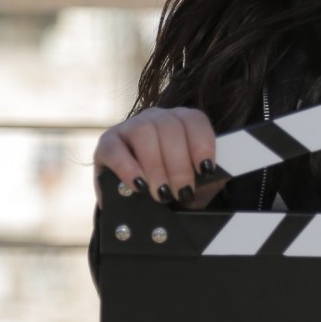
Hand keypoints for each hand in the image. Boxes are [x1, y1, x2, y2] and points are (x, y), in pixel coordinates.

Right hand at [93, 107, 225, 208]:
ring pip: (144, 132)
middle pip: (170, 128)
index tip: (206, 170)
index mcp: (181, 121)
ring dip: (156, 166)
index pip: (194, 120)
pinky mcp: (106, 143)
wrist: (136, 203)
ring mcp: (130, 127)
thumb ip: (205, 178)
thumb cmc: (171, 188)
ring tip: (161, 193)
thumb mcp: (194, 183)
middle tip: (182, 192)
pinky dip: (128, 168)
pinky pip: (115, 149)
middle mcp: (156, 118)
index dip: (202, 144)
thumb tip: (214, 180)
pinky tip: (138, 185)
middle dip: (179, 165)